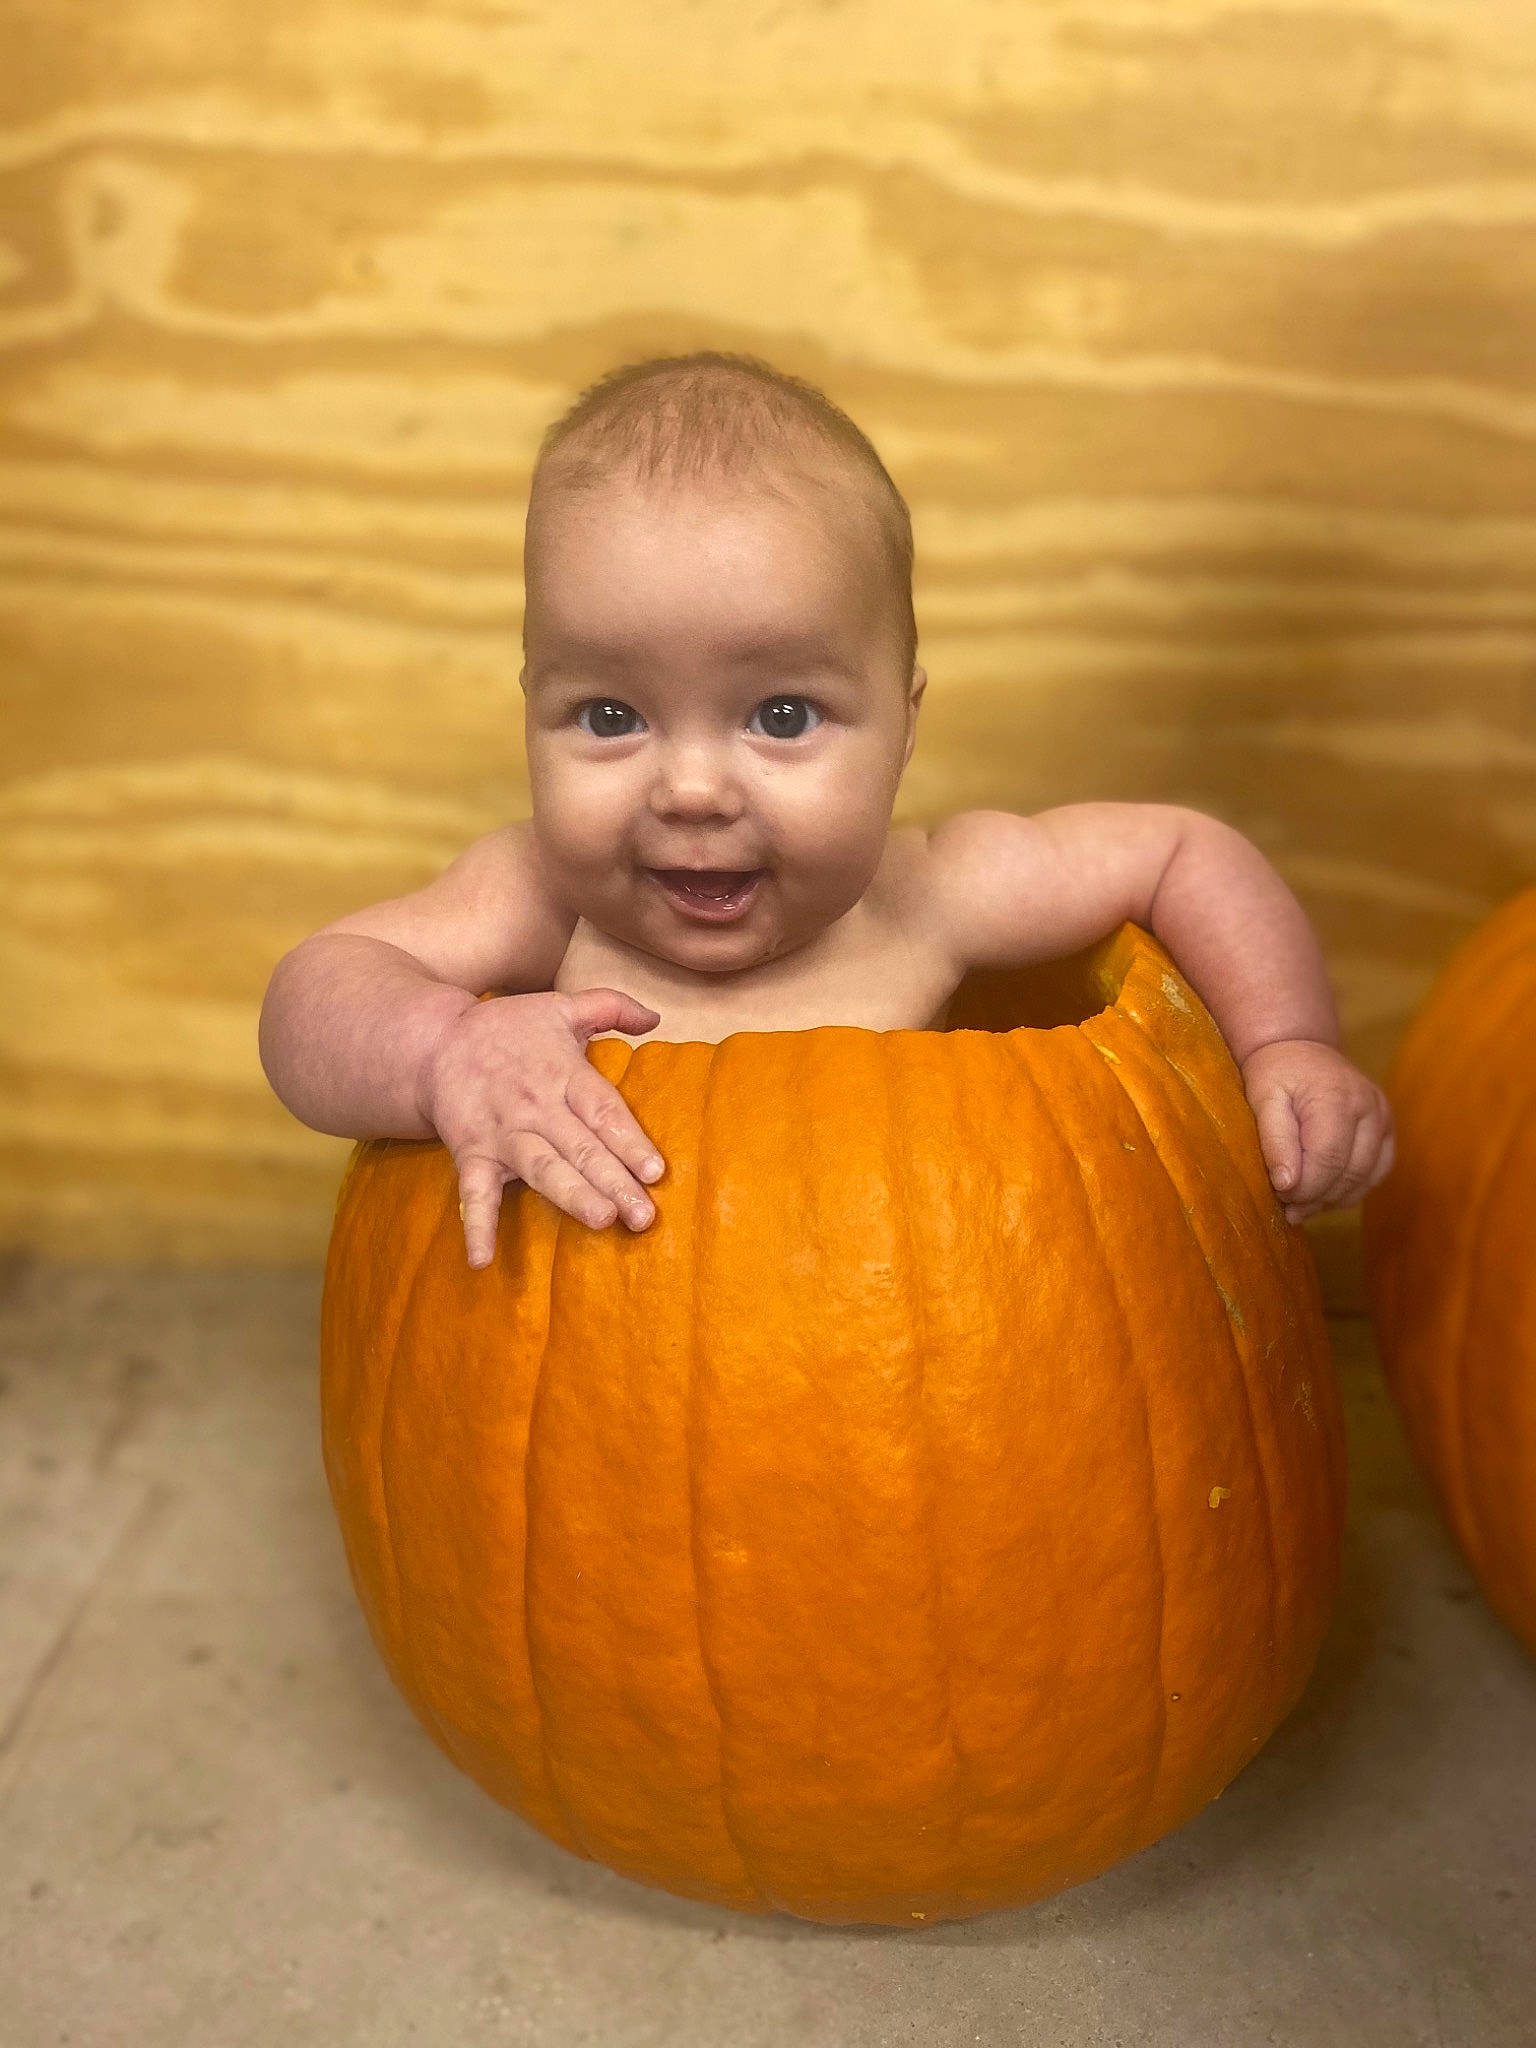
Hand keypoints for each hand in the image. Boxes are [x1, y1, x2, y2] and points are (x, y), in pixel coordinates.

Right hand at [418, 987, 667, 1267]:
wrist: (434, 1041)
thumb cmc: (507, 1028)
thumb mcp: (561, 1006)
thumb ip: (611, 1007)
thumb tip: (656, 1018)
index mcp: (563, 1073)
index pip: (604, 1109)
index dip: (630, 1140)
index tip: (655, 1171)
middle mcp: (536, 1107)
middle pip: (581, 1146)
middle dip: (613, 1181)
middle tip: (643, 1216)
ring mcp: (503, 1133)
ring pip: (542, 1168)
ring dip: (571, 1196)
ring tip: (601, 1221)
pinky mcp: (471, 1153)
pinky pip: (474, 1193)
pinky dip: (477, 1226)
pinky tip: (482, 1260)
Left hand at [1240, 1038, 1395, 1224]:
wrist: (1300, 1048)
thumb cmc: (1276, 1073)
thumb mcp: (1263, 1099)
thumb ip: (1275, 1140)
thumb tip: (1286, 1184)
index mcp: (1338, 1097)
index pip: (1328, 1159)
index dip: (1304, 1187)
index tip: (1279, 1195)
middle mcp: (1370, 1108)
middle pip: (1349, 1173)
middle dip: (1316, 1197)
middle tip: (1287, 1206)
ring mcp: (1384, 1120)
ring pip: (1365, 1179)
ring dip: (1332, 1198)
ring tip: (1301, 1203)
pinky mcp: (1387, 1131)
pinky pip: (1375, 1173)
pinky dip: (1350, 1189)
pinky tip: (1323, 1192)